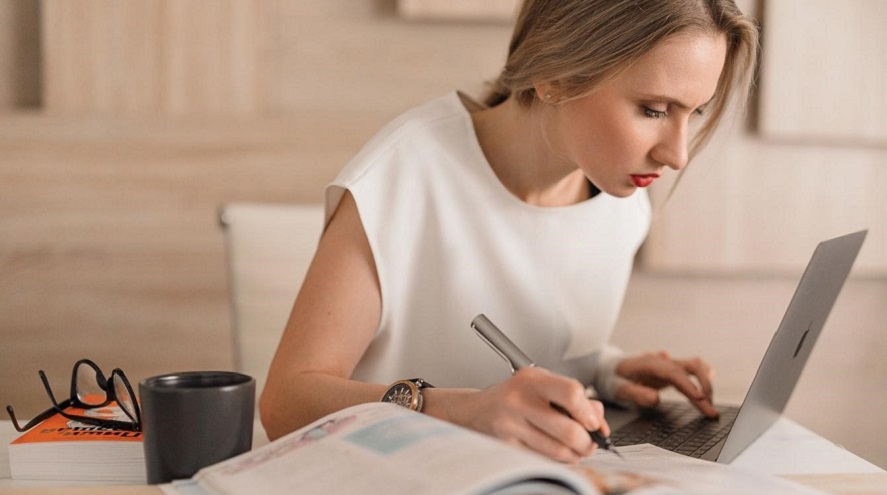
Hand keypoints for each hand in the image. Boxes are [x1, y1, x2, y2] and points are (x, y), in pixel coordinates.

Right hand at [433, 367, 608, 462]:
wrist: (473, 411)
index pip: (571, 393)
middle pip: (568, 430)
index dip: (589, 412)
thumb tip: (598, 416)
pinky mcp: (506, 446)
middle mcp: (519, 400)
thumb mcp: (540, 385)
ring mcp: (511, 425)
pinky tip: (555, 453)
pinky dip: (556, 461)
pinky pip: (542, 459)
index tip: (594, 422)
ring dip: (574, 455)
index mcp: (531, 380)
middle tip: (589, 443)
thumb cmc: (512, 397)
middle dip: (586, 442)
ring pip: (558, 451)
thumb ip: (572, 397)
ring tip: (575, 450)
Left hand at [614, 351, 718, 417]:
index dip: (691, 386)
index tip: (702, 401)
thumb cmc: (612, 378)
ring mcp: (669, 364)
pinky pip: (693, 372)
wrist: (607, 367)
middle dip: (705, 387)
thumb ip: (635, 394)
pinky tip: (706, 396)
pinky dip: (703, 381)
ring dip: (706, 384)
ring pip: (696, 367)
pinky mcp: (672, 371)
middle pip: (693, 366)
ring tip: (709, 406)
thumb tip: (655, 399)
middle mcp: (663, 361)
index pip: (676, 374)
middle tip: (710, 410)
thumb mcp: (617, 388)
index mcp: (650, 364)